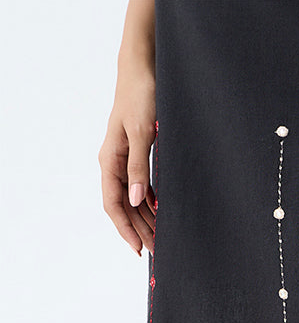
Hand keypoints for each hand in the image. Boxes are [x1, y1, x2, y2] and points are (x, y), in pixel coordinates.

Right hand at [98, 57, 156, 255]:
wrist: (144, 70)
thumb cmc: (142, 96)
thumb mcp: (142, 133)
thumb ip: (139, 167)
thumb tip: (134, 200)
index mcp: (110, 159)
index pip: (113, 203)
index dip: (126, 229)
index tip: (139, 249)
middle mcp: (115, 163)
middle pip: (124, 207)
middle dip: (139, 230)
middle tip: (158, 252)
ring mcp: (126, 160)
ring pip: (134, 199)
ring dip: (147, 220)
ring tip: (162, 239)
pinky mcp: (138, 155)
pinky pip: (142, 187)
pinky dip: (152, 203)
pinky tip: (163, 215)